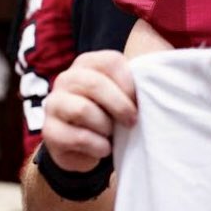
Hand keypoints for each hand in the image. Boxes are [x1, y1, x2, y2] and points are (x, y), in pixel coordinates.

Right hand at [42, 51, 137, 172]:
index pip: (110, 62)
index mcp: (87, 64)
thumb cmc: (111, 114)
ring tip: (111, 134)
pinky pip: (78, 137)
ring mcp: (54, 104)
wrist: (87, 147)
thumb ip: (138, 82)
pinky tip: (104, 148)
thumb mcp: (124, 95)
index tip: (139, 101)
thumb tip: (161, 78)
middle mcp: (66, 79)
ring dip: (106, 127)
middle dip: (120, 106)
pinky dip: (98, 146)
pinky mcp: (49, 130)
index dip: (129, 83)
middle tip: (132, 121)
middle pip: (94, 84)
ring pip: (83, 110)